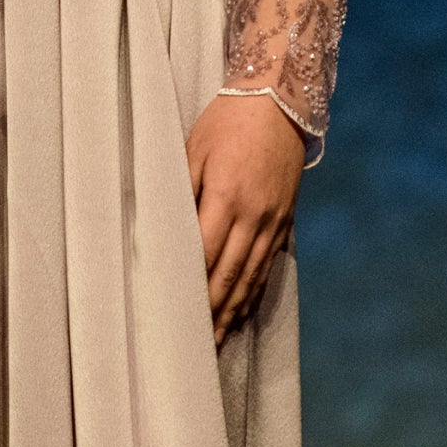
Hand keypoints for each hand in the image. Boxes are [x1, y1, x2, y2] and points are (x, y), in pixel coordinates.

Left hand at [186, 91, 302, 337]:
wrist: (280, 100)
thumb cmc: (227, 121)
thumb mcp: (194, 148)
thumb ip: (180, 189)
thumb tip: (161, 227)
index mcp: (228, 197)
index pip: (205, 254)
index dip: (190, 288)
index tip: (173, 314)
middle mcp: (255, 215)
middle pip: (230, 275)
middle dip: (211, 312)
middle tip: (192, 345)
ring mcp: (274, 220)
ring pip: (252, 276)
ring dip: (233, 311)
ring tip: (217, 339)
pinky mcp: (286, 220)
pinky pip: (268, 264)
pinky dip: (254, 292)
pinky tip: (243, 310)